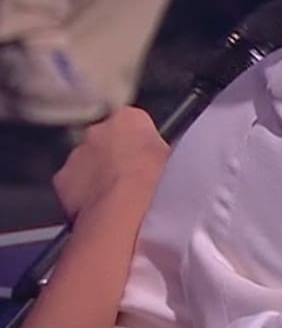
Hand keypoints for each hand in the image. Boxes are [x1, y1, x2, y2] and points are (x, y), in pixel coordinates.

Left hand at [53, 108, 167, 223]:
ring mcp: (76, 154)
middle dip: (115, 155)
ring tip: (117, 197)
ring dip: (98, 175)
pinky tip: (98, 207)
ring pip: (87, 162)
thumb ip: (162, 151)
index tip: (147, 157)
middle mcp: (98, 130)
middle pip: (107, 140)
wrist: (126, 210)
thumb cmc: (155, 181)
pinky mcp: (61, 179)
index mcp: (129, 118)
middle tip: (132, 178)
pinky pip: (72, 184)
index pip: (134, 123)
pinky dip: (81, 194)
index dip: (141, 142)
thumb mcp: (174, 158)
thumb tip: (165, 158)